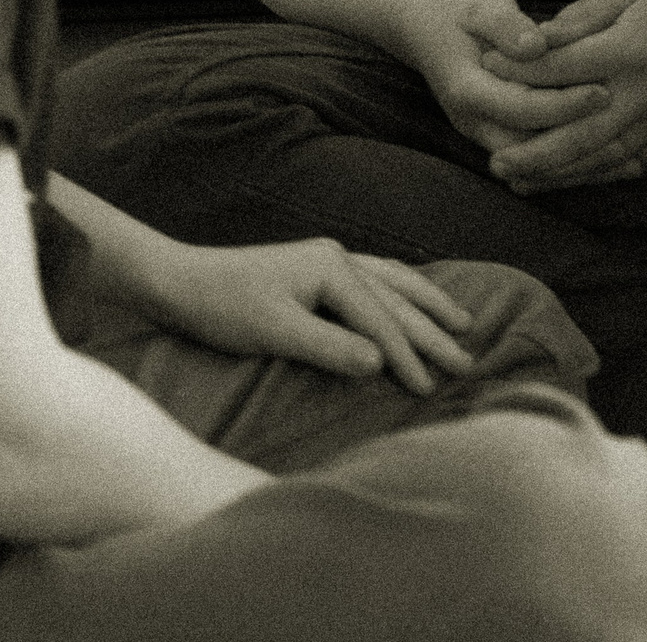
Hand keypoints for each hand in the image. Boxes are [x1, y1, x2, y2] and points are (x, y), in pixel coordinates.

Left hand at [98, 233, 482, 396]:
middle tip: (466, 361)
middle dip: (432, 331)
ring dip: (426, 303)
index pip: (380, 320)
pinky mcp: (315, 267)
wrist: (180, 281)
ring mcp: (327, 258)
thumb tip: (379, 364)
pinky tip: (409, 296)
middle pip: (395, 299)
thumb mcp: (274, 331)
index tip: (428, 389)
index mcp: (331, 268)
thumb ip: (329, 348)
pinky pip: (374, 277)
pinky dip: (400, 289)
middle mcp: (337, 257)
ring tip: (461, 320)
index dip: (406, 356)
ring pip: (391, 283)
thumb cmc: (222, 307)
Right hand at [399, 0, 609, 156]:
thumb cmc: (455, 8)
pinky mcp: (497, 132)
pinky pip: (535, 155)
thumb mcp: (479, 5)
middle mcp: (473, 121)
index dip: (564, 104)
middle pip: (532, 149)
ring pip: (536, 161)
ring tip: (631, 158)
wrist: (420, 24)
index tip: (604, 91)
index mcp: (468, 89)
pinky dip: (570, 159)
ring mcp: (483, 132)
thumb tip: (537, 46)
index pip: (523, 108)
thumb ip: (506, 26)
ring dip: (578, 161)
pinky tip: (611, 158)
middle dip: (578, 141)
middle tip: (624, 126)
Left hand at [477, 0, 646, 193]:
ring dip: (554, 174)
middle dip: (530, 149)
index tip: (484, 68)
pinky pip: (625, 164)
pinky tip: (563, 183)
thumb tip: (535, 38)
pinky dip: (591, 177)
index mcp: (627, 52)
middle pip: (574, 131)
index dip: (517, 70)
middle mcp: (641, 94)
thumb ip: (582, 18)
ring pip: (598, 157)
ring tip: (515, 179)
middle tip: (491, 158)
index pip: (559, 68)